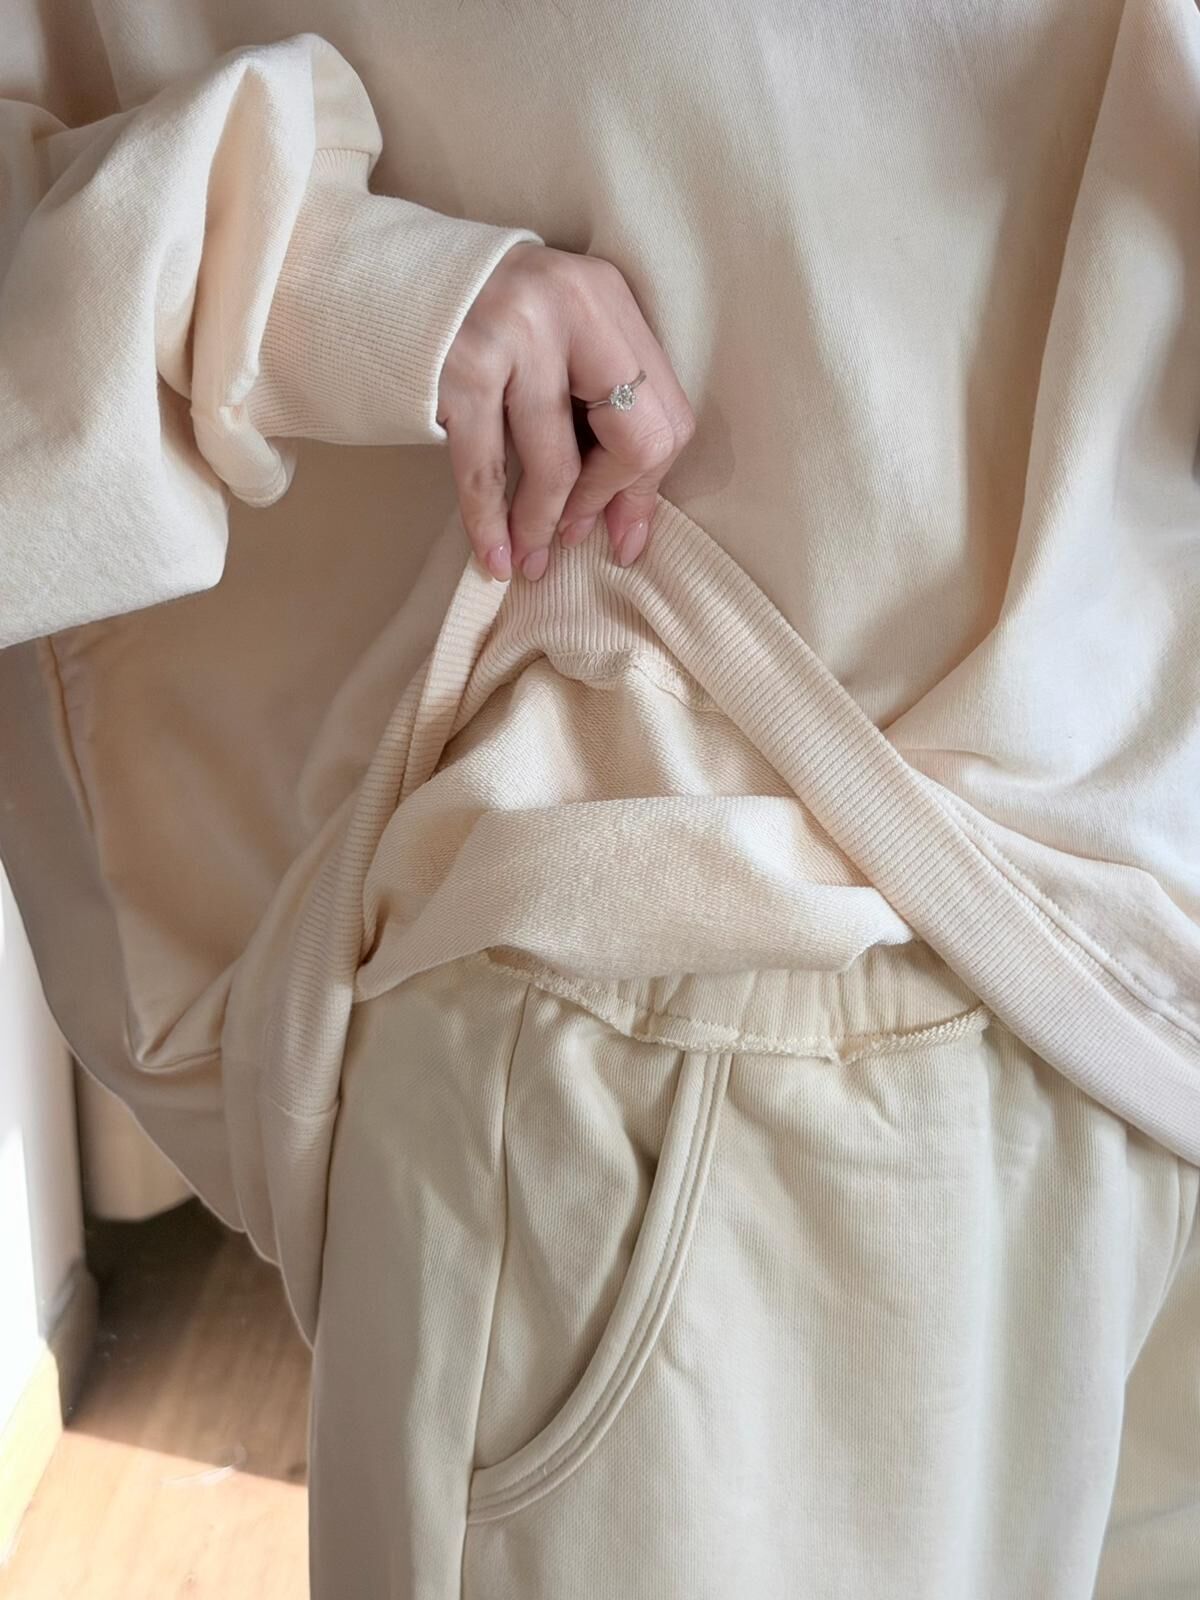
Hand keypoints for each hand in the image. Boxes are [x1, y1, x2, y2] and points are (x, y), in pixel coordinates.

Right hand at [436, 241, 694, 580]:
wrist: (378, 279)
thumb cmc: (481, 323)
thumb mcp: (556, 344)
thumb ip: (599, 413)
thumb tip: (628, 526)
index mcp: (607, 297)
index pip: (666, 412)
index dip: (646, 485)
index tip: (622, 530)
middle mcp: (572, 304)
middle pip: (634, 438)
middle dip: (604, 503)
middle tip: (575, 539)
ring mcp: (516, 333)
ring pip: (557, 464)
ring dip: (541, 525)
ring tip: (529, 560)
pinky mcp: (461, 367)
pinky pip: (487, 470)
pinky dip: (491, 523)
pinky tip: (493, 556)